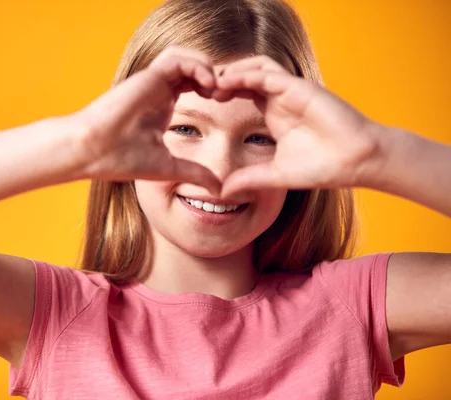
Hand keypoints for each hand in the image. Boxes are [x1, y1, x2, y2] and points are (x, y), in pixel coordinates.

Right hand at [75, 46, 221, 194]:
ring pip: (186, 56)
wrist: (92, 151)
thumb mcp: (169, 167)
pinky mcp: (148, 77)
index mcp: (163, 104)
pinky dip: (197, 65)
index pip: (194, 82)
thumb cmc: (121, 159)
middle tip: (227, 94)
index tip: (227, 105)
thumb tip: (218, 189)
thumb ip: (194, 173)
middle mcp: (158, 89)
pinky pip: (178, 58)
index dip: (213, 88)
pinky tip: (207, 85)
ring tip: (217, 89)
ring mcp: (152, 81)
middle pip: (192, 66)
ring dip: (206, 66)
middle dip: (214, 75)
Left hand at [213, 56, 381, 198]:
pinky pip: (269, 73)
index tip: (201, 103)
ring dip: (233, 72)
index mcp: (273, 113)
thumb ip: (249, 179)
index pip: (242, 92)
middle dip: (222, 79)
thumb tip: (222, 193)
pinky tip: (231, 83)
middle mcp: (280, 98)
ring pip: (256, 67)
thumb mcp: (275, 175)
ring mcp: (290, 90)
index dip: (222, 93)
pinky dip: (248, 74)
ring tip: (212, 83)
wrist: (357, 162)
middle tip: (200, 89)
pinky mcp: (300, 87)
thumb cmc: (323, 167)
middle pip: (245, 75)